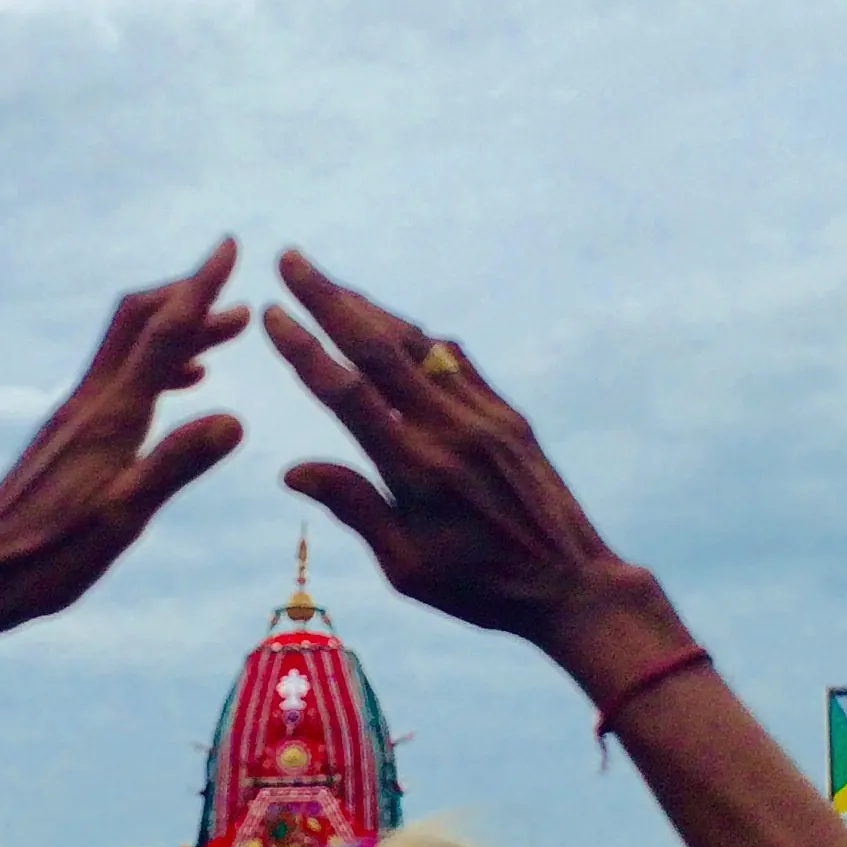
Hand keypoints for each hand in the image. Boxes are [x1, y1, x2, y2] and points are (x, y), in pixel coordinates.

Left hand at [0, 242, 246, 643]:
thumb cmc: (47, 558)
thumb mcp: (123, 520)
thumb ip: (175, 465)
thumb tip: (235, 419)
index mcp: (109, 416)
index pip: (161, 333)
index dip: (198, 286)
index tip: (228, 245)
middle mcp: (88, 402)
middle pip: (137, 321)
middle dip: (187, 296)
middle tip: (235, 290)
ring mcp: (72, 416)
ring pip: (127, 348)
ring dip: (174, 331)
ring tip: (221, 338)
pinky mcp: (64, 435)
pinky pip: (118, 378)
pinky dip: (155, 366)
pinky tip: (176, 388)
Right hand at [263, 251, 660, 656]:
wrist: (574, 584)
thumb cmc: (480, 588)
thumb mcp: (405, 567)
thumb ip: (353, 507)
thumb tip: (290, 470)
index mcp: (416, 470)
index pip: (346, 393)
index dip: (304, 348)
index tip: (271, 312)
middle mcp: (450, 430)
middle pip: (378, 346)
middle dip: (329, 297)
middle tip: (290, 258)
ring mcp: (484, 416)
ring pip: (418, 343)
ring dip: (370, 307)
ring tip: (331, 283)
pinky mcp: (508, 415)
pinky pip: (455, 360)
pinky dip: (418, 336)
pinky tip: (394, 326)